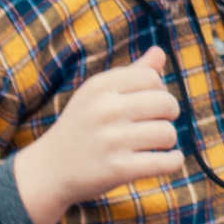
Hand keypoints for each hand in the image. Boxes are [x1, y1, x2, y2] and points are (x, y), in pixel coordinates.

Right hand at [12, 46, 186, 223]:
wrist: (49, 170)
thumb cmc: (82, 127)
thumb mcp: (97, 95)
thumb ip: (132, 73)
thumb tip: (160, 52)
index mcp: (99, 86)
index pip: (151, 77)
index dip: (159, 90)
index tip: (152, 102)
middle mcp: (104, 110)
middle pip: (165, 103)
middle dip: (169, 114)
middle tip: (159, 123)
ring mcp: (111, 141)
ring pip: (167, 133)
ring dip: (168, 140)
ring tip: (156, 144)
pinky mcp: (117, 169)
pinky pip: (164, 161)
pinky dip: (174, 161)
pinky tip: (172, 159)